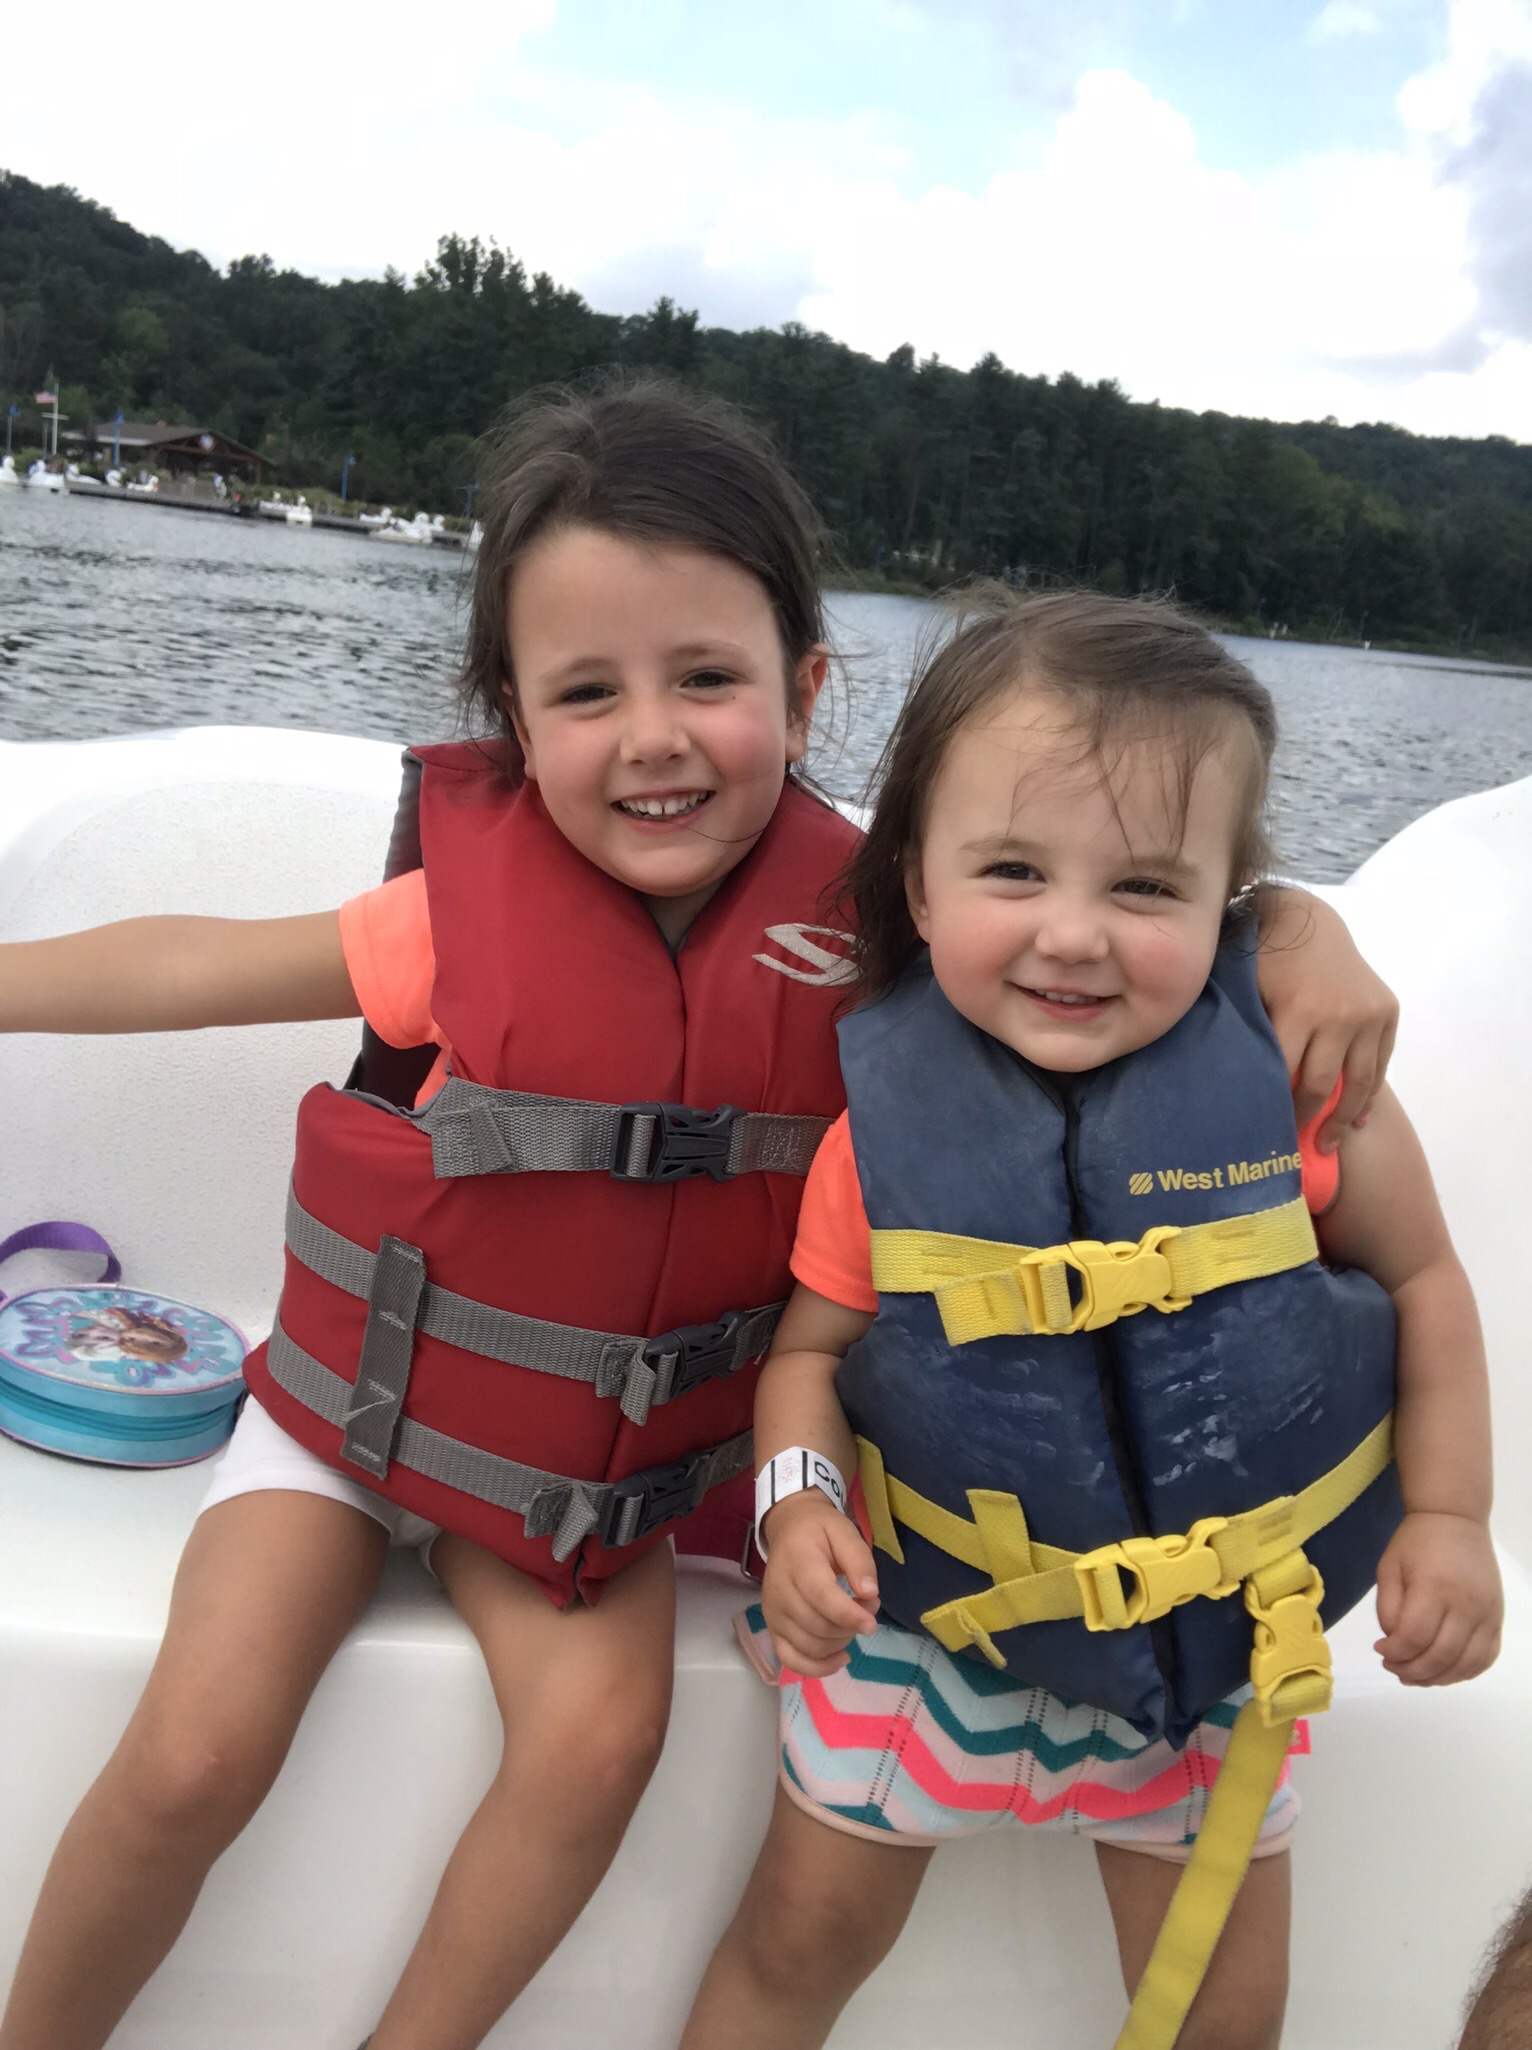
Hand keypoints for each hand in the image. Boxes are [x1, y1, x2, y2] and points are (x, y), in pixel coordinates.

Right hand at [760, 1492, 879, 1677]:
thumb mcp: (844, 1532)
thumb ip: (859, 1560)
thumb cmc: (820, 1532)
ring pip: (810, 1647)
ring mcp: (773, 1614)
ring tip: (854, 1621)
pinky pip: (792, 1660)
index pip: (820, 1597)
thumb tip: (869, 1593)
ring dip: (841, 1642)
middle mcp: (779, 1592)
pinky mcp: (773, 1629)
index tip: (871, 1623)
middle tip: (868, 1606)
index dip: (848, 1615)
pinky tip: (841, 1657)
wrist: (788, 1530)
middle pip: (818, 1627)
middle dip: (851, 1625)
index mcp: (797, 1563)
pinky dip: (818, 1667)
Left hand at [1255, 890, 1397, 1151]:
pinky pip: (1380, 1063)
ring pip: (1359, 1081)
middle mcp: (1339, 1015)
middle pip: (1322, 1084)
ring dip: (1343, 1118)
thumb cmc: (1263, 959)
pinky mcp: (1387, 1012)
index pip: (1285, 1075)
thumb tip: (1224, 1091)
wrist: (1309, 920)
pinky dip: (1369, 1094)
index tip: (1263, 1134)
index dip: (1275, 1108)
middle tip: (1295, 1148)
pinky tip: (1358, 1120)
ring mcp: (1368, 1014)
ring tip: (1330, 1146)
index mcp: (1299, 1009)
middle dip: (1307, 1119)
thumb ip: (1246, 1036)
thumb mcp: (1246, 991)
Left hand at [1374, 1511, 1502, 1685]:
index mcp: (1434, 1587)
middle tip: (1393, 1667)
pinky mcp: (1497, 1618)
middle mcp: (1466, 1604)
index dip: (1394, 1652)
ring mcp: (1487, 1614)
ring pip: (1465, 1664)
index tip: (1380, 1650)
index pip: (1415, 1637)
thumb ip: (1388, 1609)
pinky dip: (1464, 1672)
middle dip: (1412, 1670)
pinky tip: (1442, 1670)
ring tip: (1414, 1674)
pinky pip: (1485, 1658)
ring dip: (1437, 1678)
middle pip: (1441, 1656)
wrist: (1456, 1520)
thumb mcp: (1389, 1569)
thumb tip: (1394, 1644)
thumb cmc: (1415, 1542)